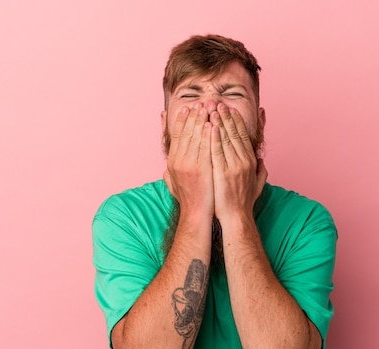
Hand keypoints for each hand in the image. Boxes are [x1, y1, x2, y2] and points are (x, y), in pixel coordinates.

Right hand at [164, 104, 213, 218]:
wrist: (196, 215)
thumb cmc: (188, 200)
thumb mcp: (173, 184)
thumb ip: (170, 173)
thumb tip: (166, 168)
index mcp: (172, 162)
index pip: (176, 136)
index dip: (182, 121)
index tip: (188, 108)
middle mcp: (178, 162)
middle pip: (186, 133)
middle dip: (193, 116)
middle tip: (200, 103)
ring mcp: (189, 165)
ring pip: (196, 137)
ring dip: (202, 120)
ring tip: (208, 108)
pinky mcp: (201, 170)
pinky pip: (206, 148)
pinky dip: (209, 135)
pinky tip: (213, 124)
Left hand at [210, 103, 266, 221]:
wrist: (236, 218)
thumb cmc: (244, 203)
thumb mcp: (257, 184)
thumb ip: (261, 171)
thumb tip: (262, 161)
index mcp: (251, 162)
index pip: (243, 136)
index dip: (236, 122)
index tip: (230, 110)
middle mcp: (244, 161)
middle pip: (234, 133)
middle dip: (226, 116)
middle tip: (217, 102)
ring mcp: (234, 166)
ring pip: (226, 139)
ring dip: (218, 122)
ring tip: (211, 108)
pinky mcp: (223, 172)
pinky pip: (218, 151)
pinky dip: (214, 138)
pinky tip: (210, 126)